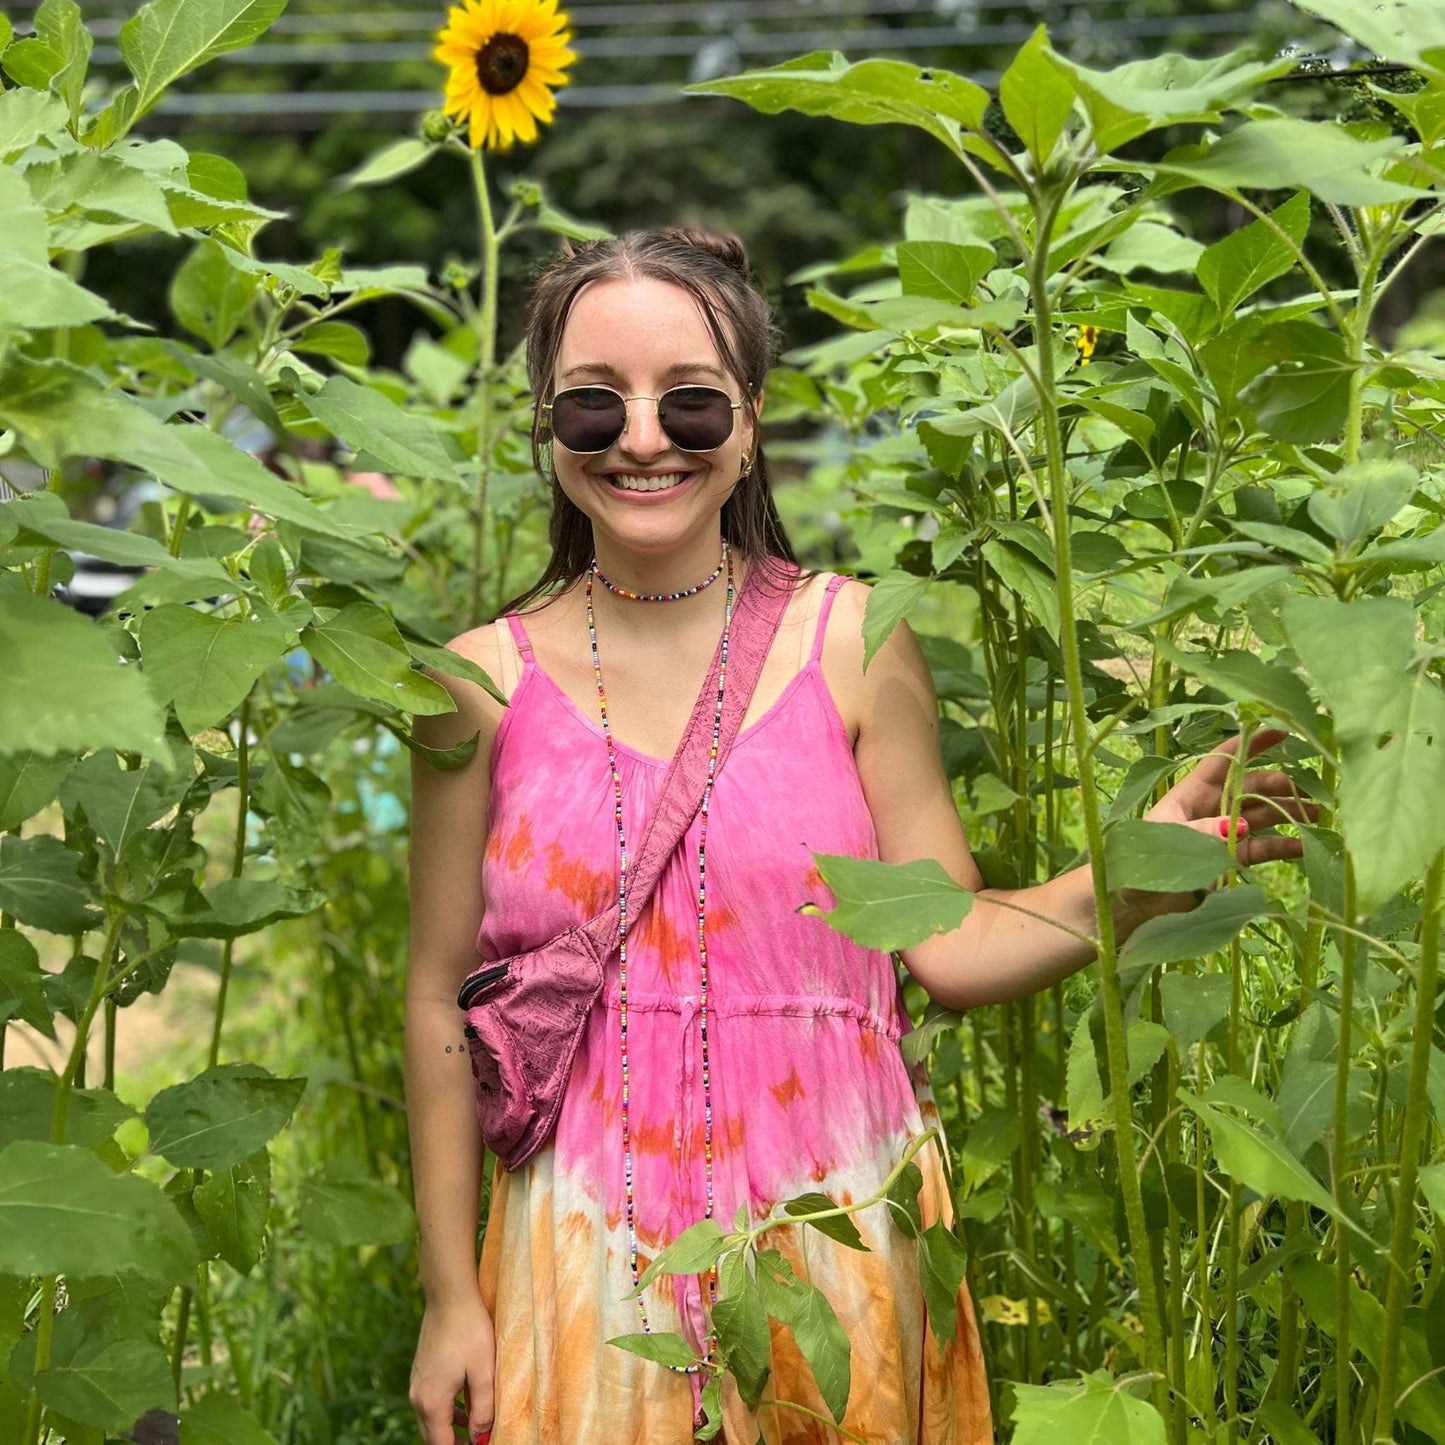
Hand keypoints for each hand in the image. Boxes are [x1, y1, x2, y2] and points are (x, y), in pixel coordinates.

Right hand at [409, 1296, 494, 1444]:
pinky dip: (446, 1411)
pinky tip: (465, 1405)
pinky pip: (430, 1402)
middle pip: (432, 1436)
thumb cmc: (470, 1330)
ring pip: (430, 1419)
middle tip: (477, 1440)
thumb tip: (481, 1438)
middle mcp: (418, 1397)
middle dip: (453, 1443)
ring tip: (475, 1429)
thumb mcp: (484, 1371)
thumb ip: (483, 1409)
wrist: (449, 1296)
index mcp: (432, 1402)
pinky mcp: (421, 1371)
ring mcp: (416, 1383)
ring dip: (450, 1429)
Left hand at [1126, 728, 1317, 920]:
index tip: (1283, 731)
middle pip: (1251, 786)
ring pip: (1263, 815)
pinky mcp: (1231, 860)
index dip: (1251, 744)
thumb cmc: (1139, 864)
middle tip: (1308, 791)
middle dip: (1280, 784)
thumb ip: (1203, 832)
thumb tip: (1240, 825)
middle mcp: (1211, 808)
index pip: (1225, 760)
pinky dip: (1285, 846)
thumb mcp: (1168, 842)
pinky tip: (1306, 847)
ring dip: (1290, 812)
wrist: (1132, 904)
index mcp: (1190, 793)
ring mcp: (1223, 833)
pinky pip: (1263, 847)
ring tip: (1318, 814)